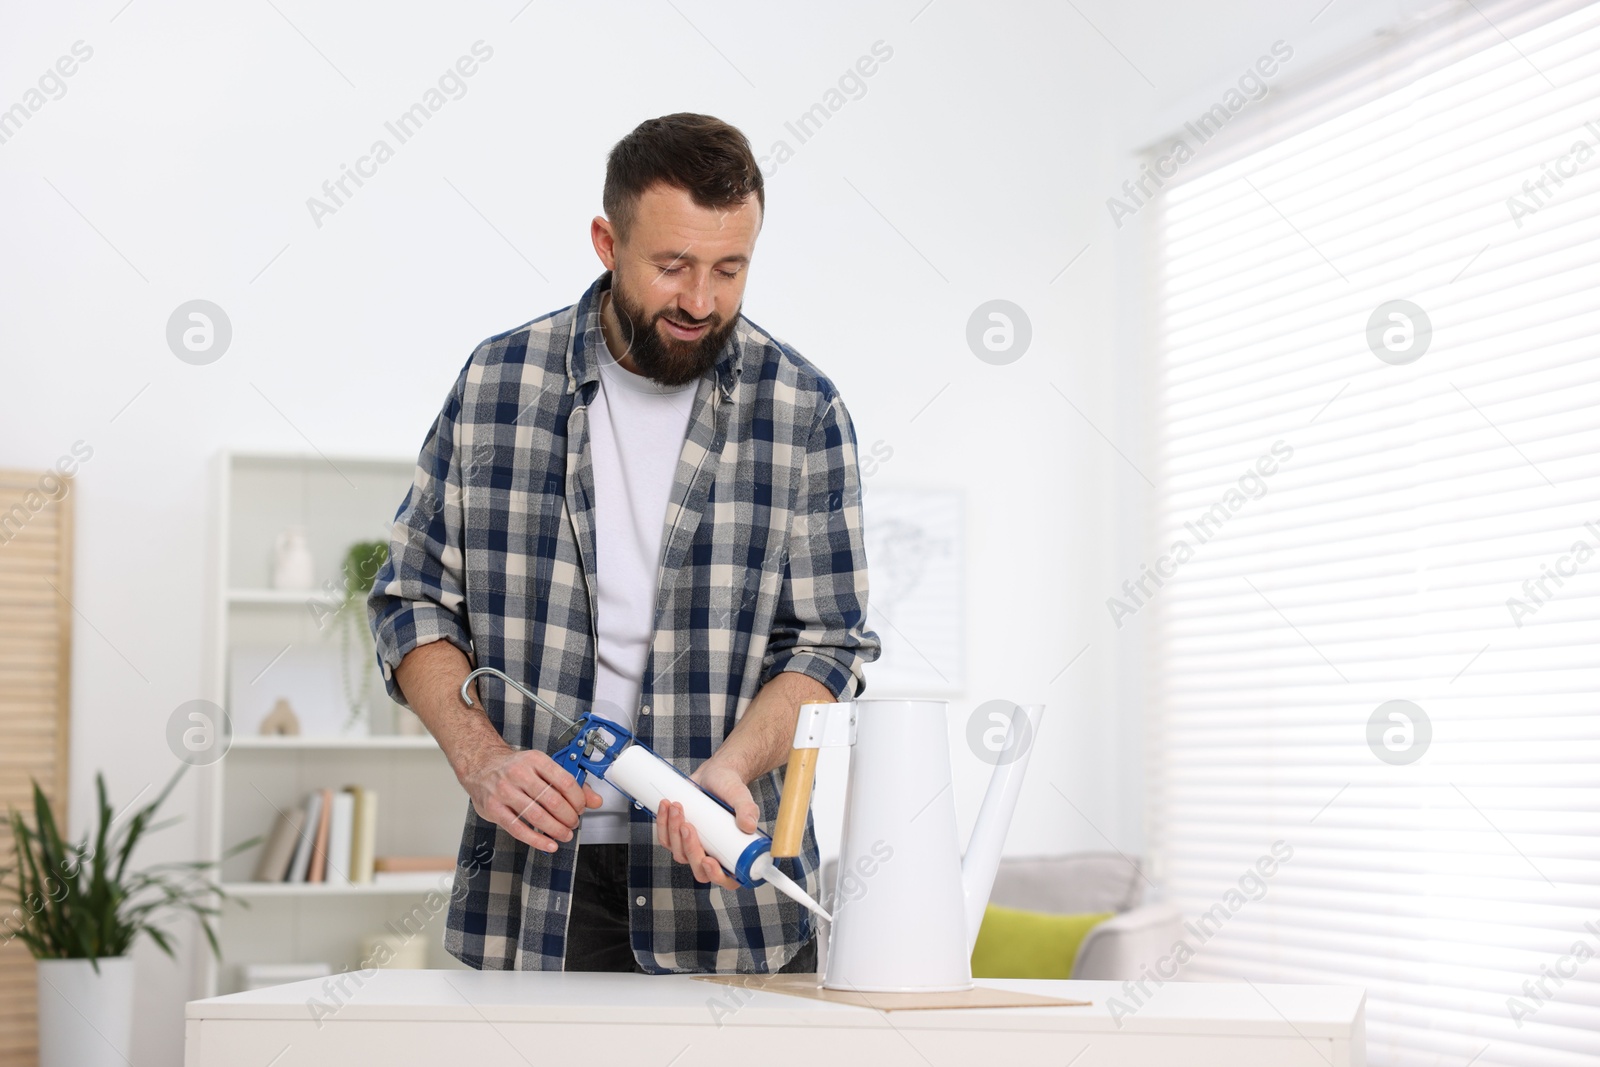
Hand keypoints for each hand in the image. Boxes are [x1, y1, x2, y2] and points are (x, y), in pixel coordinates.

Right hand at [459, 743, 602, 853]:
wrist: (481, 766)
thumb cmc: (514, 768)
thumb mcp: (542, 767)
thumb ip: (569, 783)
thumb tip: (595, 801)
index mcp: (535, 760)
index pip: (565, 782)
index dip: (578, 799)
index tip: (581, 808)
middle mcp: (519, 774)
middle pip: (553, 801)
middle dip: (569, 817)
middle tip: (573, 823)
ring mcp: (505, 792)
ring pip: (537, 816)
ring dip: (556, 829)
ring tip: (564, 834)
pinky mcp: (494, 809)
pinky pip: (518, 829)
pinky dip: (537, 840)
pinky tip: (548, 844)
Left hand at [656, 760, 759, 891]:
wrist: (716, 773)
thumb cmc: (731, 786)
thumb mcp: (740, 796)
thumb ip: (747, 809)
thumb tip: (749, 825)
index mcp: (733, 853)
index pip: (727, 879)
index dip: (716, 876)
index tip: (707, 859)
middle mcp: (713, 854)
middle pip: (697, 869)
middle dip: (690, 849)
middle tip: (688, 825)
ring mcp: (693, 846)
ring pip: (679, 853)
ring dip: (674, 832)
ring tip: (677, 807)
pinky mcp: (678, 836)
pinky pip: (666, 839)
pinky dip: (663, 824)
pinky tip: (666, 806)